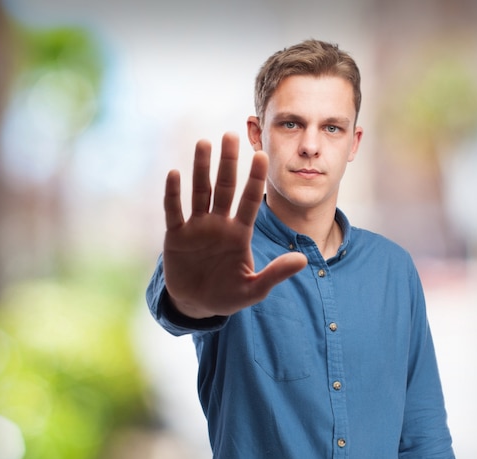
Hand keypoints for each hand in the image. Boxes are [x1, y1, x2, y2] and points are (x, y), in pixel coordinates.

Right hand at [163, 132, 307, 318]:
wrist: (196, 305)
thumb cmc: (227, 295)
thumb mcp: (253, 289)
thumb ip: (275, 274)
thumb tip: (303, 261)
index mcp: (239, 234)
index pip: (249, 201)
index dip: (254, 179)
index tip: (261, 155)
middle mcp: (219, 224)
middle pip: (224, 188)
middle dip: (228, 163)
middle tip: (231, 135)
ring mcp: (197, 228)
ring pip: (200, 192)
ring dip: (201, 169)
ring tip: (204, 143)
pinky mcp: (176, 236)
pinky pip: (174, 211)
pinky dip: (173, 194)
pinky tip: (175, 173)